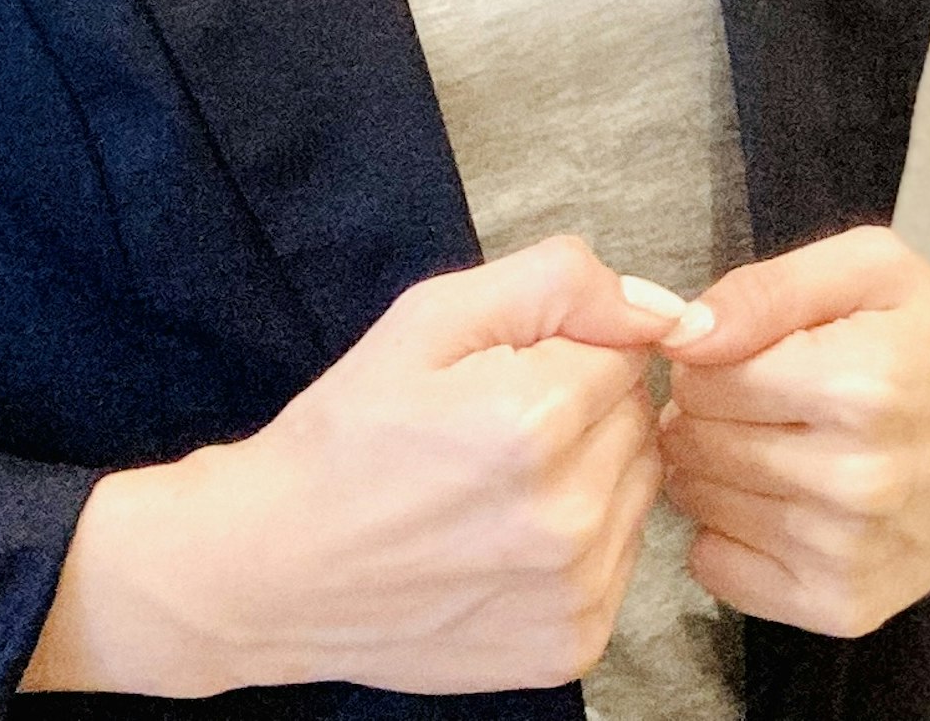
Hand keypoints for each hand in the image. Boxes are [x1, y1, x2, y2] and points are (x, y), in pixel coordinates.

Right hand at [17, 233, 700, 696]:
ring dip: (590, 472)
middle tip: (492, 430)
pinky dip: (581, 542)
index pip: (627, 348)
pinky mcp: (571, 646)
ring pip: (637, 486)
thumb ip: (556, 283)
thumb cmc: (345, 436)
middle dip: (583, 406)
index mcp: (534, 421)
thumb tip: (660, 307)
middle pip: (638, 418)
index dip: (566, 348)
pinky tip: (506, 539)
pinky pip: (620, 559)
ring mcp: (572, 592)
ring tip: (499, 485)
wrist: (269, 571)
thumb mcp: (428, 317)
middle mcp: (566, 516)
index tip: (502, 375)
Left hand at [658, 226, 929, 638]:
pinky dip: (729, 532)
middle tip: (763, 396)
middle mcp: (860, 482)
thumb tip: (682, 335)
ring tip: (776, 440)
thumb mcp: (868, 267)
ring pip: (701, 505)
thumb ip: (767, 289)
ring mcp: (853, 554)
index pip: (703, 381)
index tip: (751, 353)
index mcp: (864, 387)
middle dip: (709, 410)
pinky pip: (718, 571)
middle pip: (697, 444)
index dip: (711, 358)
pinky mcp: (847, 606)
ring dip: (716, 468)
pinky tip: (779, 497)